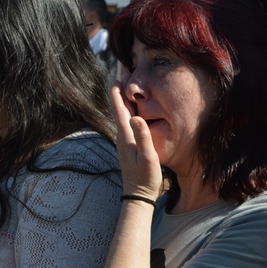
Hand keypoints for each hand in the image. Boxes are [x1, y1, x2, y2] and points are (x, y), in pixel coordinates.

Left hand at [109, 79, 161, 199]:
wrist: (137, 196)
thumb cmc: (145, 178)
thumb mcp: (148, 157)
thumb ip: (143, 137)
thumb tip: (136, 117)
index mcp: (125, 135)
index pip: (119, 108)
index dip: (118, 91)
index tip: (118, 73)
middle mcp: (122, 136)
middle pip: (119, 107)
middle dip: (120, 89)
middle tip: (124, 71)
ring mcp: (124, 141)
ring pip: (123, 114)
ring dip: (124, 98)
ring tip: (127, 84)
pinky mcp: (128, 145)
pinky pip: (127, 122)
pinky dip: (129, 110)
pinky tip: (133, 108)